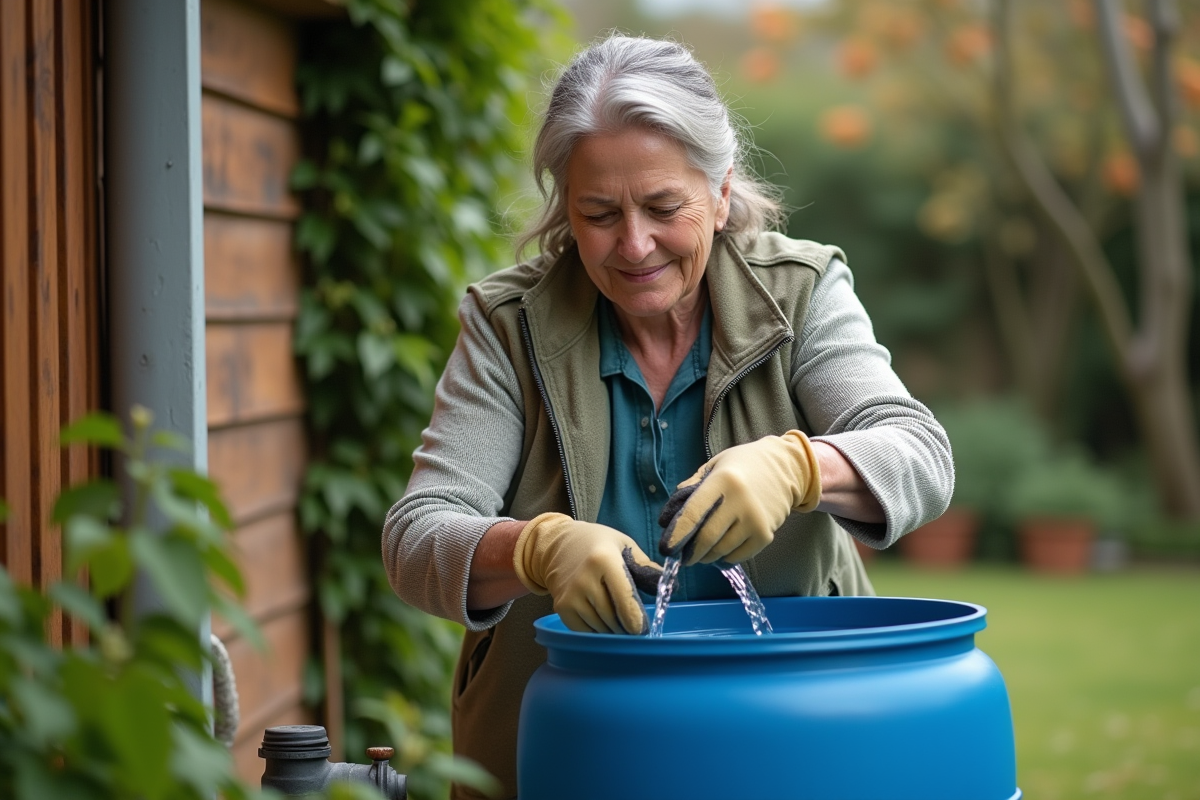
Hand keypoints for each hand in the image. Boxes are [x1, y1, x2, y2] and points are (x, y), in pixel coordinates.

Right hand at [513, 513, 662, 633]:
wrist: (558, 545)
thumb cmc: (597, 544)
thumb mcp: (624, 545)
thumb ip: (646, 566)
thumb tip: (670, 587)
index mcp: (603, 560)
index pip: (625, 601)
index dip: (637, 621)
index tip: (644, 629)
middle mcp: (585, 580)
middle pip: (614, 618)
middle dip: (627, 627)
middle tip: (634, 626)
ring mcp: (571, 596)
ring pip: (601, 628)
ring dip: (613, 630)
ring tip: (618, 620)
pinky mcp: (562, 608)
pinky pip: (585, 631)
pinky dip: (597, 631)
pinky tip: (602, 620)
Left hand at [658, 430, 821, 565]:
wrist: (786, 467)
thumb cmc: (744, 465)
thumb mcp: (715, 465)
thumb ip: (692, 486)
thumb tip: (670, 516)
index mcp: (723, 481)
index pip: (693, 514)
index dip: (676, 534)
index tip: (666, 548)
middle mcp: (740, 502)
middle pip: (706, 539)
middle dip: (690, 553)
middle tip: (683, 556)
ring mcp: (755, 520)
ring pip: (721, 551)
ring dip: (707, 556)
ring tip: (703, 550)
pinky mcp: (766, 535)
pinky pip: (738, 556)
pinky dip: (726, 557)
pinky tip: (722, 548)